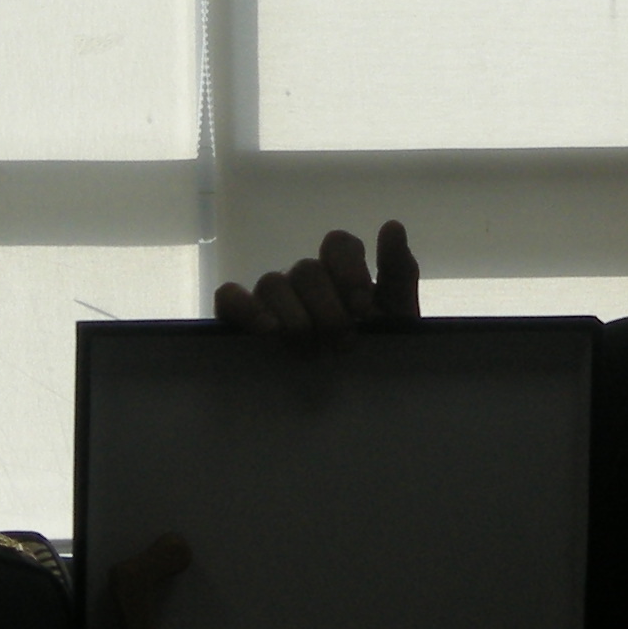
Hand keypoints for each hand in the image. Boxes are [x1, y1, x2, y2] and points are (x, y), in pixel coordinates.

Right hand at [215, 221, 419, 340]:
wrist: (356, 403)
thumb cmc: (378, 356)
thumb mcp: (397, 318)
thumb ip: (398, 272)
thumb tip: (392, 226)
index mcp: (341, 273)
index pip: (338, 244)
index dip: (349, 271)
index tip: (364, 310)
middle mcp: (305, 281)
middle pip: (307, 269)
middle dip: (327, 309)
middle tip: (344, 345)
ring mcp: (272, 299)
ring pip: (272, 283)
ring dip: (294, 318)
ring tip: (311, 353)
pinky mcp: (242, 322)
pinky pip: (229, 298)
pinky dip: (245, 308)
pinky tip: (268, 330)